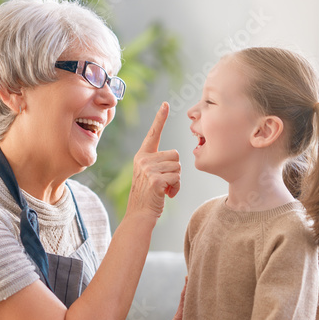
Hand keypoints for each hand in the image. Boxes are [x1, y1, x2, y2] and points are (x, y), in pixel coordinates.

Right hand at [126, 103, 179, 219]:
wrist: (139, 215)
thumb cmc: (149, 196)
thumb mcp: (151, 175)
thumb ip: (160, 164)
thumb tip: (177, 160)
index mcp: (142, 156)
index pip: (154, 133)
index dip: (160, 118)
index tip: (166, 104)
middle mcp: (143, 159)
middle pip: (175, 155)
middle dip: (175, 170)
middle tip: (165, 182)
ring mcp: (148, 169)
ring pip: (178, 167)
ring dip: (176, 180)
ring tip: (165, 189)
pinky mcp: (155, 180)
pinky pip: (177, 178)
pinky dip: (176, 188)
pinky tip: (166, 195)